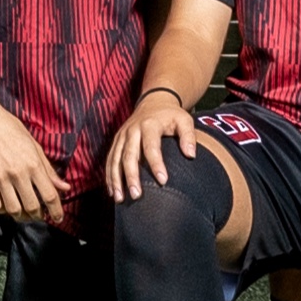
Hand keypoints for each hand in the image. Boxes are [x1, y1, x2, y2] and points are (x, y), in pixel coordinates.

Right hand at [0, 93, 67, 225]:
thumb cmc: (8, 127)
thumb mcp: (33, 145)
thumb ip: (48, 169)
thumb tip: (64, 187)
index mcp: (33, 163)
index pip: (50, 196)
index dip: (56, 211)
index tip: (57, 218)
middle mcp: (17, 173)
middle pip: (32, 207)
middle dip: (38, 216)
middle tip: (40, 215)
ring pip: (14, 209)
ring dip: (21, 216)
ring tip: (24, 213)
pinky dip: (3, 209)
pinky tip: (7, 205)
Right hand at [101, 89, 198, 203]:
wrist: (153, 102)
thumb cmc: (171, 115)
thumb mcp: (184, 120)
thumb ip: (188, 136)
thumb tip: (191, 155)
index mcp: (149, 125)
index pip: (151, 147)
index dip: (156, 164)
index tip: (163, 181)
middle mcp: (132, 130)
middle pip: (128, 156)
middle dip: (131, 176)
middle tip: (137, 195)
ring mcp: (121, 136)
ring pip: (115, 159)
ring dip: (116, 179)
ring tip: (120, 198)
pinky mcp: (116, 141)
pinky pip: (110, 160)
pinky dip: (109, 176)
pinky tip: (113, 191)